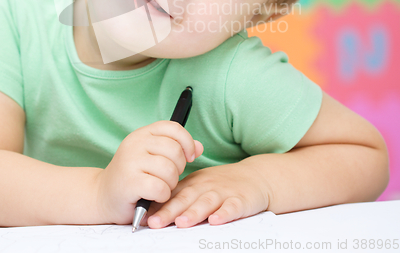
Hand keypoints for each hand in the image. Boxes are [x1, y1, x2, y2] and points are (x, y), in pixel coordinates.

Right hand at [93, 120, 202, 224]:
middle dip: (179, 168)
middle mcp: (135, 143)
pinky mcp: (129, 182)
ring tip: (160, 188)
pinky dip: (162, 195)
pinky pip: (160, 187)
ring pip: (169, 170)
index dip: (187, 142)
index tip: (190, 156)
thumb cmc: (133, 176)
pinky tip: (154, 196)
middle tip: (168, 178)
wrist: (101, 195)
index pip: (173, 127)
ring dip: (170, 184)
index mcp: (142, 133)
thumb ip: (176, 150)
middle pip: (175, 150)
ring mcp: (130, 161)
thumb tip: (199, 147)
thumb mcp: (154, 157)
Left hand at [146, 159, 270, 228]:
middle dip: (170, 211)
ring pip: (207, 202)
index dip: (159, 205)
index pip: (174, 194)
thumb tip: (153, 213)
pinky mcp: (241, 199)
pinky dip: (224, 213)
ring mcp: (224, 192)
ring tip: (181, 222)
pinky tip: (216, 220)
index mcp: (194, 183)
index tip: (144, 217)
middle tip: (155, 222)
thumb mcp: (200, 186)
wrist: (256, 176)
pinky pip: (232, 207)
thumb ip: (180, 197)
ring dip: (194, 212)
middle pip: (186, 198)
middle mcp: (206, 186)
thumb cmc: (222, 185)